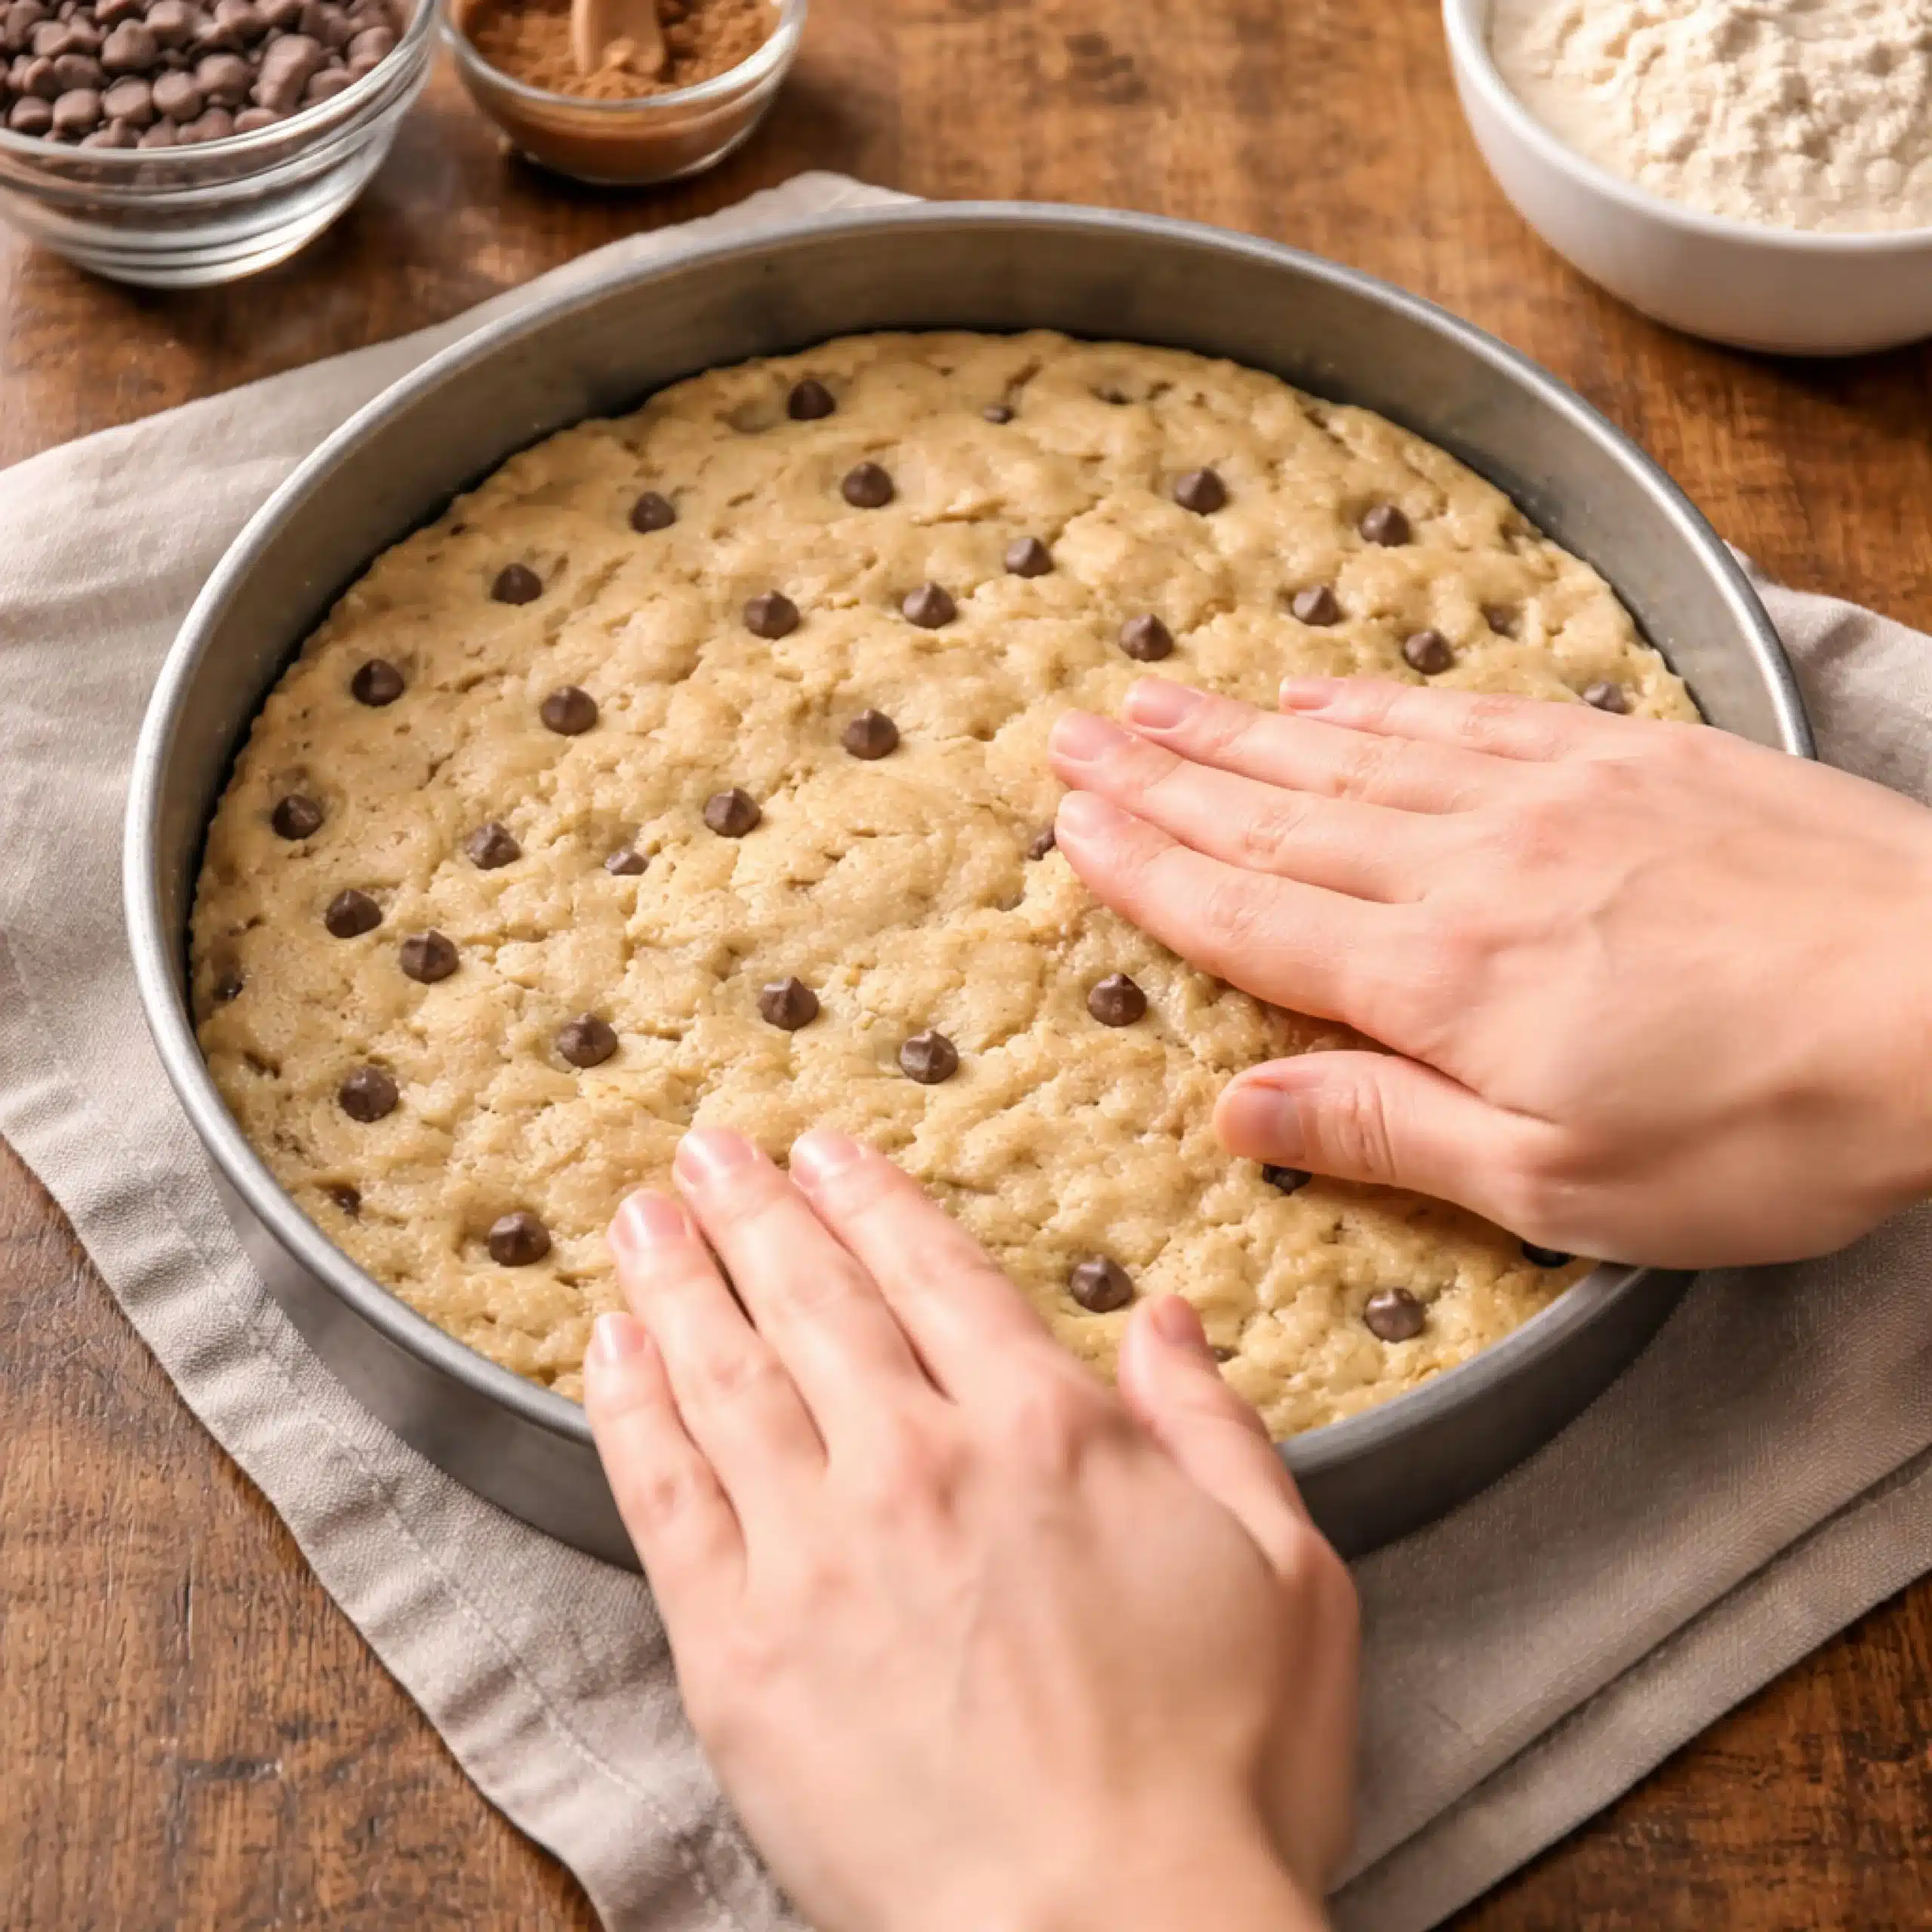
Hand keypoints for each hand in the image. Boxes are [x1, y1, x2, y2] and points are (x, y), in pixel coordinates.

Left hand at [585, 1128, 1357, 1931]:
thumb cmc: (1223, 1774)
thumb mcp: (1289, 1577)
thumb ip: (1216, 1428)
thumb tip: (1163, 1315)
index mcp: (1047, 1432)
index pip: (935, 1276)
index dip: (872, 1201)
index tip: (826, 1151)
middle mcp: (920, 1463)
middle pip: (815, 1300)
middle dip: (756, 1210)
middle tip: (707, 1147)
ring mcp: (817, 1550)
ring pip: (727, 1373)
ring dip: (678, 1279)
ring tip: (641, 1215)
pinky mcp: (739, 1649)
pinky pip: (666, 1494)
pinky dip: (632, 1407)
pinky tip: (610, 1348)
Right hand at [1049, 677, 1931, 1269]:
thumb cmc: (1770, 1125)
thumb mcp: (1565, 1187)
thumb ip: (1390, 1131)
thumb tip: (1236, 1111)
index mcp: (1440, 980)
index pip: (1251, 913)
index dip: (1149, 868)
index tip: (1072, 824)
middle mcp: (1468, 866)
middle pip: (1276, 815)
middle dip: (1161, 780)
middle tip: (1070, 736)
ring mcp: (1547, 794)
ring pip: (1350, 756)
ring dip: (1238, 731)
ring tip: (1152, 701)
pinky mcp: (1626, 754)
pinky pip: (1460, 717)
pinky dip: (1373, 705)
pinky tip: (1320, 692)